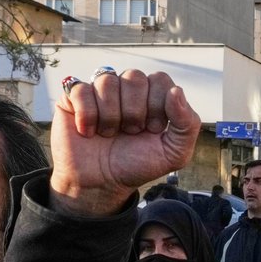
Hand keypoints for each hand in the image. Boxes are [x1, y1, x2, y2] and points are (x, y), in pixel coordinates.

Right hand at [51, 70, 200, 214]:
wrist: (101, 184)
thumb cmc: (136, 165)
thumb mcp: (174, 153)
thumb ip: (188, 123)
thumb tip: (176, 91)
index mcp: (153, 97)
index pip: (160, 80)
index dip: (158, 106)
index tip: (153, 130)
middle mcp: (127, 89)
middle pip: (134, 77)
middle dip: (135, 112)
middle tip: (130, 132)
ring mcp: (100, 92)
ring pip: (107, 81)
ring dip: (111, 115)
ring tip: (110, 134)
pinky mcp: (73, 98)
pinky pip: (81, 89)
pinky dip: (88, 116)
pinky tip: (89, 131)